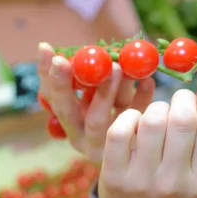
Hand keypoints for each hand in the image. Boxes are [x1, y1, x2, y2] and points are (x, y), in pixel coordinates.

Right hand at [37, 42, 154, 162]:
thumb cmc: (117, 114)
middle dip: (67, 85)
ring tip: (119, 66)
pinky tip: (148, 82)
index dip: (48, 76)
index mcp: (69, 121)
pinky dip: (140, 100)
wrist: (145, 150)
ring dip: (107, 90)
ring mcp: (102, 144)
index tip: (48, 50)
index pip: (52, 98)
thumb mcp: (102, 97)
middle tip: (70, 60)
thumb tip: (86, 48)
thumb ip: (93, 78)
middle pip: (68, 111)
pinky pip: (132, 122)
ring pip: (98, 118)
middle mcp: (81, 135)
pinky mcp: (128, 146)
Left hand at [98, 52, 196, 197]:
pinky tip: (134, 123)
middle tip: (178, 100)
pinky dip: (129, 116)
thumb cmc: (174, 191)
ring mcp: (143, 181)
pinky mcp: (114, 178)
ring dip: (155, 107)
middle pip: (183, 119)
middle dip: (180, 99)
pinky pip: (121, 129)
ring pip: (152, 119)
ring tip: (155, 117)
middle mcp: (176, 182)